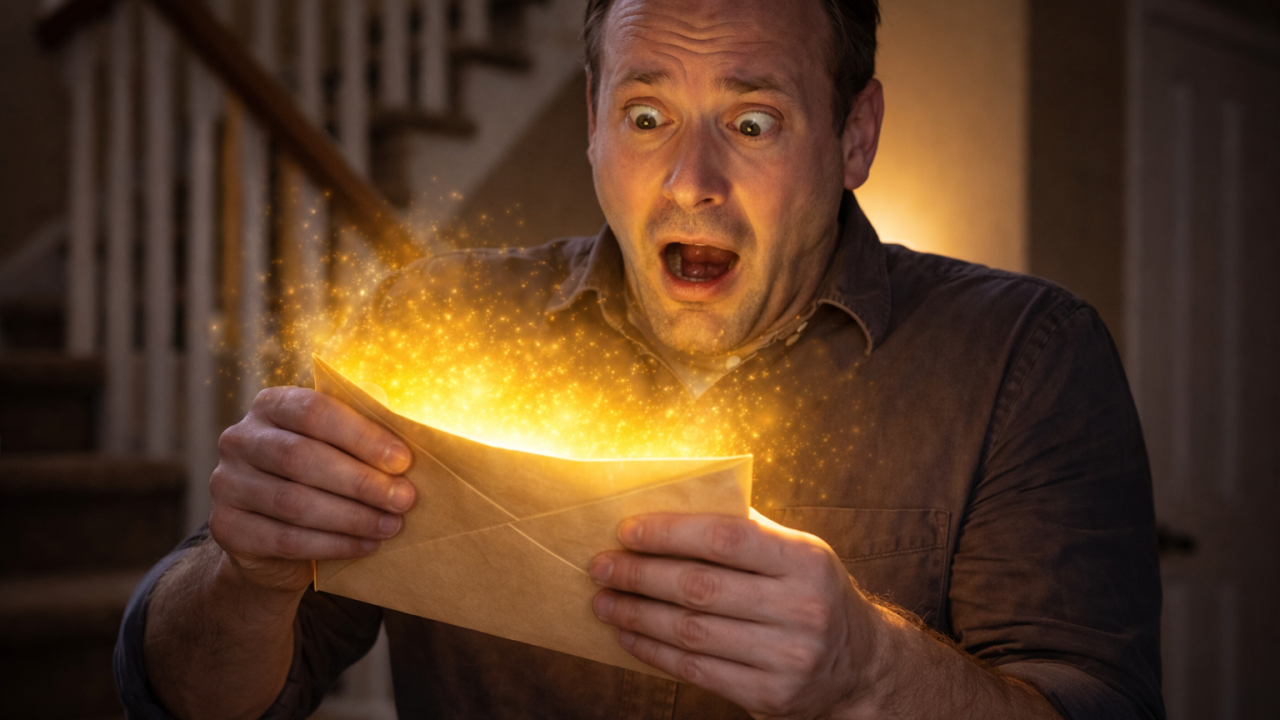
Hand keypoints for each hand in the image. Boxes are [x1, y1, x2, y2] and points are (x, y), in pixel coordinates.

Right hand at [208, 386, 416, 592]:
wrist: (270, 536)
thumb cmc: (321, 477)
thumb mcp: (337, 447)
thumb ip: (364, 434)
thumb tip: (409, 439)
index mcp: (271, 405)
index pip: (314, 410)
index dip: (361, 435)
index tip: (403, 460)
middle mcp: (239, 439)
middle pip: (302, 457)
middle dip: (361, 481)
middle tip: (404, 499)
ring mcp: (226, 483)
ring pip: (294, 502)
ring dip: (352, 516)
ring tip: (391, 525)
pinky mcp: (226, 527)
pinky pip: (285, 539)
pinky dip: (333, 544)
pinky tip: (366, 546)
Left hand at [589, 510, 885, 718]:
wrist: (860, 665)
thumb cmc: (810, 593)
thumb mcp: (797, 554)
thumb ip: (745, 531)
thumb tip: (667, 504)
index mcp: (806, 560)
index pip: (724, 538)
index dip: (669, 532)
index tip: (626, 530)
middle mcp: (802, 609)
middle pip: (700, 588)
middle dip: (639, 575)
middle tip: (600, 565)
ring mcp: (787, 657)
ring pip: (691, 632)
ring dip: (636, 615)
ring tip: (603, 601)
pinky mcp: (770, 695)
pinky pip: (697, 670)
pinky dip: (654, 651)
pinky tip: (628, 635)